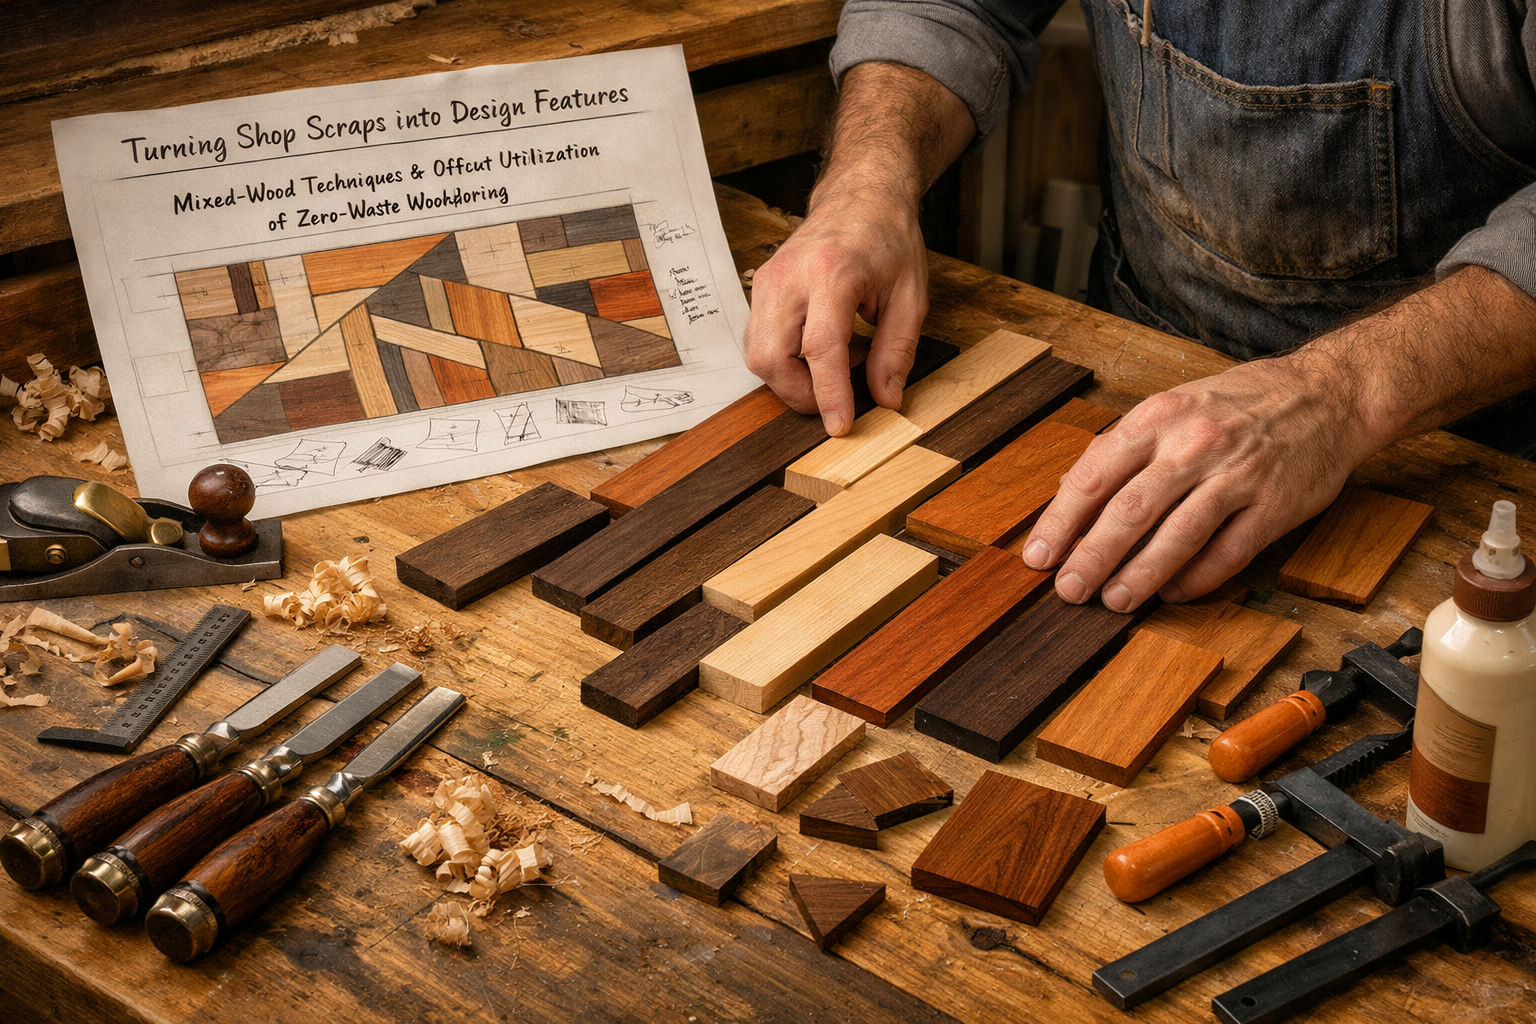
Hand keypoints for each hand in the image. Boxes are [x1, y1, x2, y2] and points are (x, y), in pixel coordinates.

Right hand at [742, 61, 975, 433]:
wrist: (861, 196)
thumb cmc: (888, 240)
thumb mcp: (911, 296)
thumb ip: (897, 351)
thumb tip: (885, 399)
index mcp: (833, 273)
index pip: (820, 347)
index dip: (829, 394)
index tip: (840, 425)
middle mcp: (790, 276)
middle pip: (772, 357)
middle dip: (800, 395)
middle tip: (834, 402)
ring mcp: (768, 280)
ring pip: (757, 354)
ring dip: (788, 380)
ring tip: (826, 374)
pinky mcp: (760, 287)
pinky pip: (757, 340)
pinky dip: (782, 360)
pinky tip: (812, 353)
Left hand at [1020, 351, 1376, 608]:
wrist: (1327, 394)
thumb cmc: (1237, 404)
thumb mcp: (1172, 406)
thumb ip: (1120, 448)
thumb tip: (1066, 493)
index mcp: (1159, 417)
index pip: (1095, 475)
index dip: (1061, 521)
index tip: (1038, 556)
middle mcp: (1195, 444)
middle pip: (1131, 510)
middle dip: (1093, 556)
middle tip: (1068, 590)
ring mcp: (1238, 475)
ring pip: (1178, 534)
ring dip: (1141, 574)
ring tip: (1114, 600)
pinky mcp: (1275, 505)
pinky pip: (1228, 551)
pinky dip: (1197, 578)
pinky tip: (1172, 593)